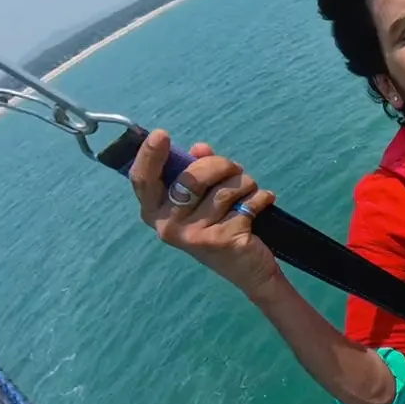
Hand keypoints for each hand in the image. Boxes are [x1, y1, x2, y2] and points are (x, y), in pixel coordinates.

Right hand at [129, 129, 279, 296]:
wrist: (247, 269)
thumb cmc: (219, 224)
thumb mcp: (202, 197)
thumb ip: (197, 169)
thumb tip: (200, 149)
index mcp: (155, 211)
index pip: (143, 180)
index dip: (150, 155)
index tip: (162, 134)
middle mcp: (168, 225)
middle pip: (191, 177)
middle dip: (221, 165)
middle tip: (235, 169)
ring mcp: (194, 235)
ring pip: (226, 189)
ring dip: (245, 183)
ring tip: (249, 191)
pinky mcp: (222, 240)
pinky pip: (248, 202)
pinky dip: (261, 197)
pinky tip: (261, 204)